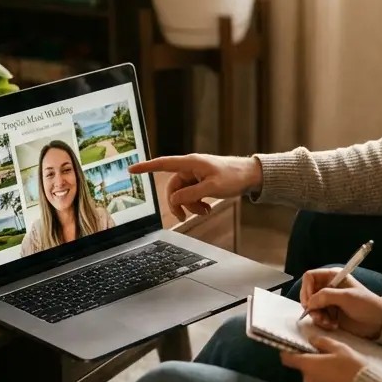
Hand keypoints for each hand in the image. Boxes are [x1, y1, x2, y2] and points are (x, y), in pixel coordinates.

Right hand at [130, 154, 262, 217]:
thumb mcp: (212, 188)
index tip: (131, 169)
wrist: (250, 176)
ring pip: (182, 194)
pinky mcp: (201, 182)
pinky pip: (191, 195)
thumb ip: (191, 194)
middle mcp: (190, 167)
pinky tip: (206, 209)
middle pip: (172, 187)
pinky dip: (196, 204)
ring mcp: (196, 175)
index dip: (146, 167)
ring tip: (204, 212)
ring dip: (190, 206)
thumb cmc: (234, 177)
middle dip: (178, 203)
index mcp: (191, 163)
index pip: (163, 164)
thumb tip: (173, 200)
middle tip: (184, 218)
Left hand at [280, 336, 365, 381]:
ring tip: (336, 367)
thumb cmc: (351, 366)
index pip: (287, 359)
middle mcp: (307, 379)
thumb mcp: (339, 348)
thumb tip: (311, 340)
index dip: (287, 352)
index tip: (293, 347)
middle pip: (303, 368)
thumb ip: (322, 342)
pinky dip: (325, 381)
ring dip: (319, 372)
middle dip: (311, 362)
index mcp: (308, 365)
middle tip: (327, 356)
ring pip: (312, 377)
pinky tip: (338, 377)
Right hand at [300, 270, 381, 339]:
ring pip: (311, 307)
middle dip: (311, 306)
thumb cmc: (365, 304)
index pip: (310, 277)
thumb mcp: (346, 297)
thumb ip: (325, 296)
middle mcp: (328, 287)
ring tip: (328, 323)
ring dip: (317, 316)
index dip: (306, 289)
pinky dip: (322, 322)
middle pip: (307, 293)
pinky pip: (318, 317)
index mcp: (332, 276)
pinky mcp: (330, 313)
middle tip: (318, 317)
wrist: (378, 321)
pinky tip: (333, 325)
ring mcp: (328, 301)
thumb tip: (309, 302)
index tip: (309, 303)